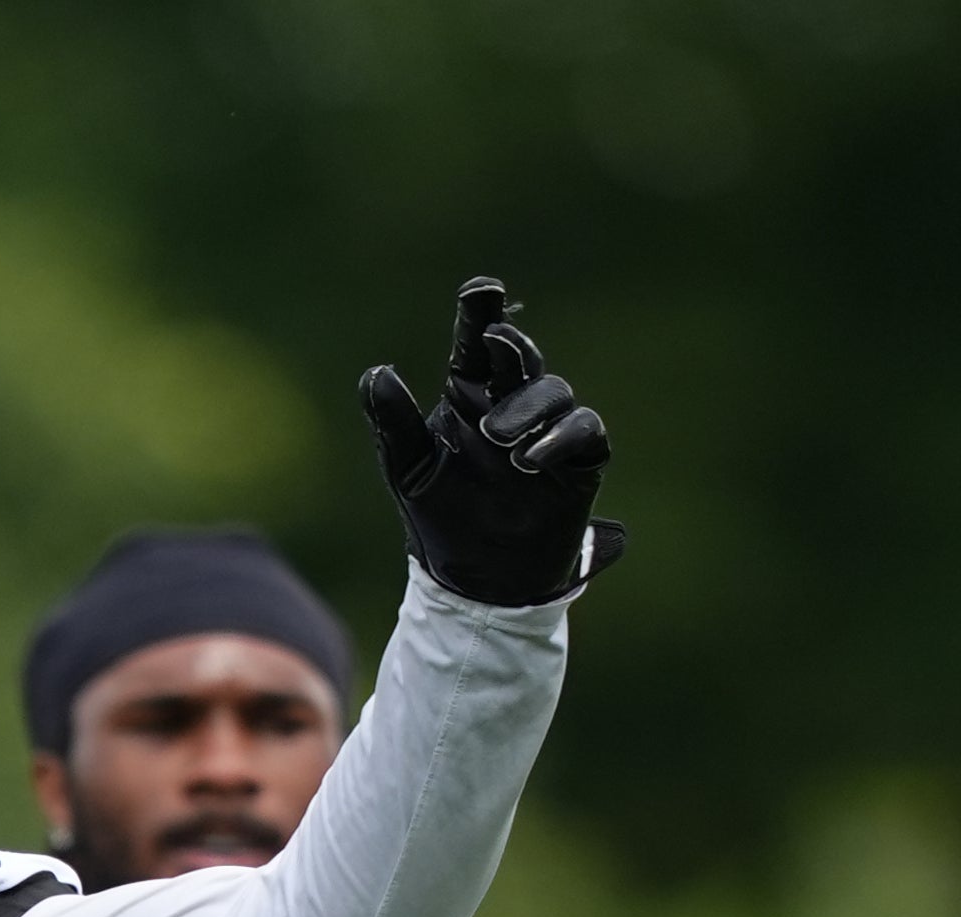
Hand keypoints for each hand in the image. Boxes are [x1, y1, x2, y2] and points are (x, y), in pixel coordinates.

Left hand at [358, 279, 623, 608]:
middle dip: (511, 345)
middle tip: (494, 343)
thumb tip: (377, 372)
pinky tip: (531, 457)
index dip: (481, 315)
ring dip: (527, 406)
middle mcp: (512, 405)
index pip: (476, 347)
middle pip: (520, 358)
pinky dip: (561, 437)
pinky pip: (583, 432)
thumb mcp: (408, 472)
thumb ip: (394, 424)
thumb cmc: (440, 519)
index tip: (480, 290)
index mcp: (469, 397)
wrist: (478, 582)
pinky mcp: (579, 462)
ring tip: (498, 437)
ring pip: (552, 392)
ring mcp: (548, 431)